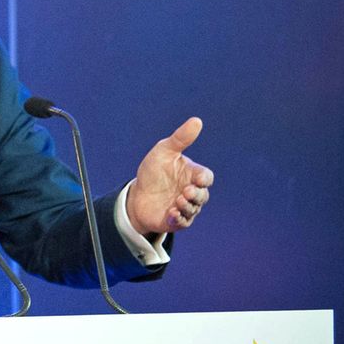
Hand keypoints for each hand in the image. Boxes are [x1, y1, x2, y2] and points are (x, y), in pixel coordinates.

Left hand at [126, 118, 215, 234]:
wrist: (137, 192)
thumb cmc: (154, 170)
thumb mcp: (164, 151)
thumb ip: (180, 138)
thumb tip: (197, 120)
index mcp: (193, 175)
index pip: (206, 177)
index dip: (203, 179)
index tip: (197, 178)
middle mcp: (192, 192)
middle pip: (203, 195)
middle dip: (196, 194)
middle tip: (185, 191)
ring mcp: (185, 207)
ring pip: (193, 209)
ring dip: (187, 206)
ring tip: (177, 200)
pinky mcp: (176, 220)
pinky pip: (182, 222)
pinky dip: (178, 218)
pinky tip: (171, 213)